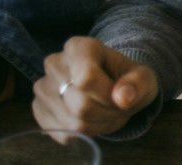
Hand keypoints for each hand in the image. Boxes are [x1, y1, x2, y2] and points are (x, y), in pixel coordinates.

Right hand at [33, 37, 158, 135]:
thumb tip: (123, 98)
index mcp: (79, 47)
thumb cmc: (127, 78)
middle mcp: (54, 64)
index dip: (108, 95)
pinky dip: (84, 133)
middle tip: (118, 106)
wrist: (111, 84)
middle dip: (107, 112)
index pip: (86, 78)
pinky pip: (63, 132)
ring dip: (99, 124)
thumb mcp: (143, 76)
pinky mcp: (38, 110)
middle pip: (81, 105)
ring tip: (108, 112)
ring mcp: (42, 88)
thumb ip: (137, 83)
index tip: (122, 95)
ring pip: (73, 122)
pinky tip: (93, 119)